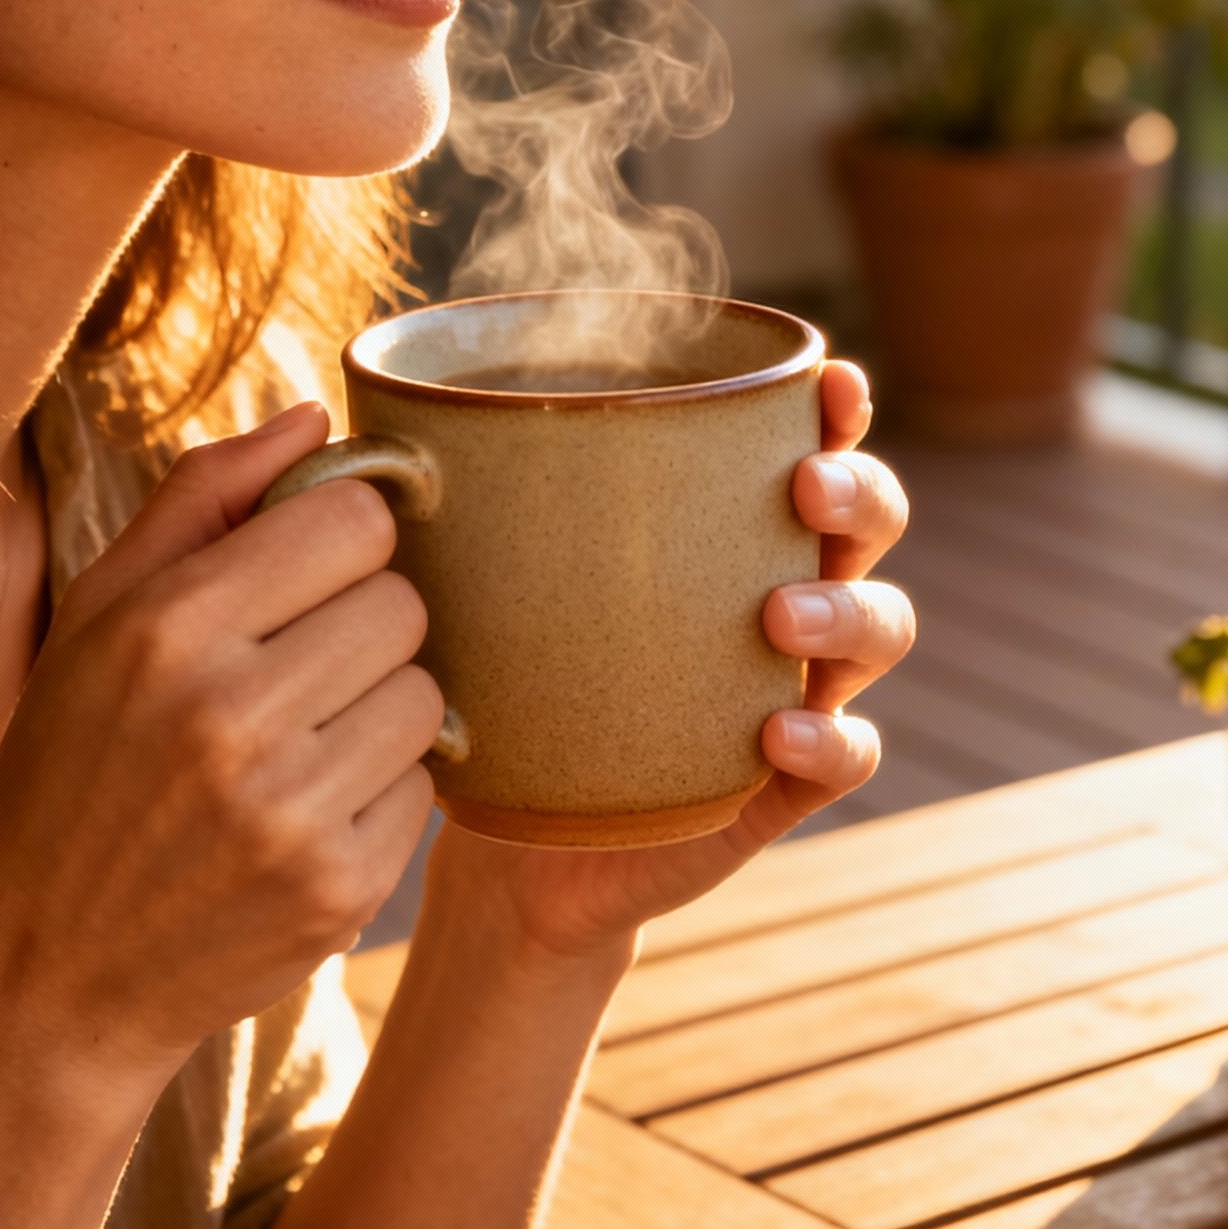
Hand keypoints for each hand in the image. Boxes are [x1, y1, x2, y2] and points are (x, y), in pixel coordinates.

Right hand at [0, 404, 441, 1098]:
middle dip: (363, 623)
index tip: (311, 569)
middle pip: (403, 604)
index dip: (343, 538)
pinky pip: (427, 789)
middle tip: (298, 665)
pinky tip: (308, 808)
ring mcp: (291, 810)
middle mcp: (230, 716)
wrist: (55, 974)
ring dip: (380, 706)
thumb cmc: (77, 769)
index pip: (355, 521)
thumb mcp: (97, 617)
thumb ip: (204, 497)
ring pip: (427, 694)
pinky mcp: (340, 888)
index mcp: (168, 628)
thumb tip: (319, 415)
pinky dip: (381, 790)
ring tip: (302, 737)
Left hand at [426, 360, 910, 969]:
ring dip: (847, 610)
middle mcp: (774, 589)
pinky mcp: (782, 784)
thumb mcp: (479, 587)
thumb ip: (450, 506)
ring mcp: (791, 685)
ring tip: (779, 617)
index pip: (806, 441)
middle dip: (857, 490)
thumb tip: (347, 415)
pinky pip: (848, 754)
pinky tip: (777, 733)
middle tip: (802, 489)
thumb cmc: (500, 683)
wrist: (507, 849)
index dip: (836, 406)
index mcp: (718, 524)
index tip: (827, 379)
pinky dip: (832, 739)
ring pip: (880, 626)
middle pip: (868, 519)